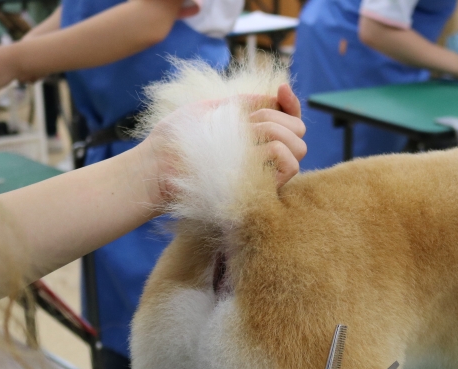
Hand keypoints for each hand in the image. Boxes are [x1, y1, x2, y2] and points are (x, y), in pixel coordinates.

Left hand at [139, 83, 306, 205]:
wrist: (158, 167)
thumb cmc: (176, 140)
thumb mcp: (209, 110)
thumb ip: (241, 103)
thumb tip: (273, 96)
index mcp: (253, 138)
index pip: (288, 120)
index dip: (290, 104)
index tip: (281, 89)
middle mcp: (264, 158)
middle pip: (298, 131)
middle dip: (277, 117)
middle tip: (248, 121)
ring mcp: (266, 175)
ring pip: (299, 147)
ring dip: (275, 131)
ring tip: (246, 135)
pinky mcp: (264, 190)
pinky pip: (291, 164)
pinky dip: (277, 150)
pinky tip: (252, 149)